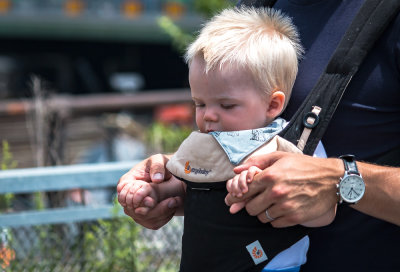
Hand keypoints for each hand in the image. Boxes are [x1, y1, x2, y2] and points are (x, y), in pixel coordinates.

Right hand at [117, 154, 176, 228]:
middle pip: (134, 211)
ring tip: (175, 201)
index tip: (151, 200)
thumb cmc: (161, 165)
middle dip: (153, 209)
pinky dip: (163, 218)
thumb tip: (156, 179)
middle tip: (172, 201)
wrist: (170, 176)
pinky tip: (173, 207)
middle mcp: (128, 196)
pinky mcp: (144, 217)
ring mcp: (134, 208)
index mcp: (127, 181)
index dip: (137, 199)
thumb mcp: (159, 160)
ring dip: (161, 213)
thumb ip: (157, 167)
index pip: (124, 195)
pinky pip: (152, 223)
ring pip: (144, 219)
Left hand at [225, 152, 340, 227]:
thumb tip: (236, 170)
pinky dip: (275, 219)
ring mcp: (285, 206)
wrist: (332, 179)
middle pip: (250, 207)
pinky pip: (275, 224)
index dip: (237, 196)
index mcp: (270, 175)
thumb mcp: (280, 157)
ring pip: (261, 217)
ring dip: (263, 212)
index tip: (234, 200)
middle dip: (250, 204)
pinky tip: (280, 210)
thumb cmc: (304, 166)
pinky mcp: (295, 217)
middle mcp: (276, 192)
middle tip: (257, 201)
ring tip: (271, 204)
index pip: (244, 190)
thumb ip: (256, 162)